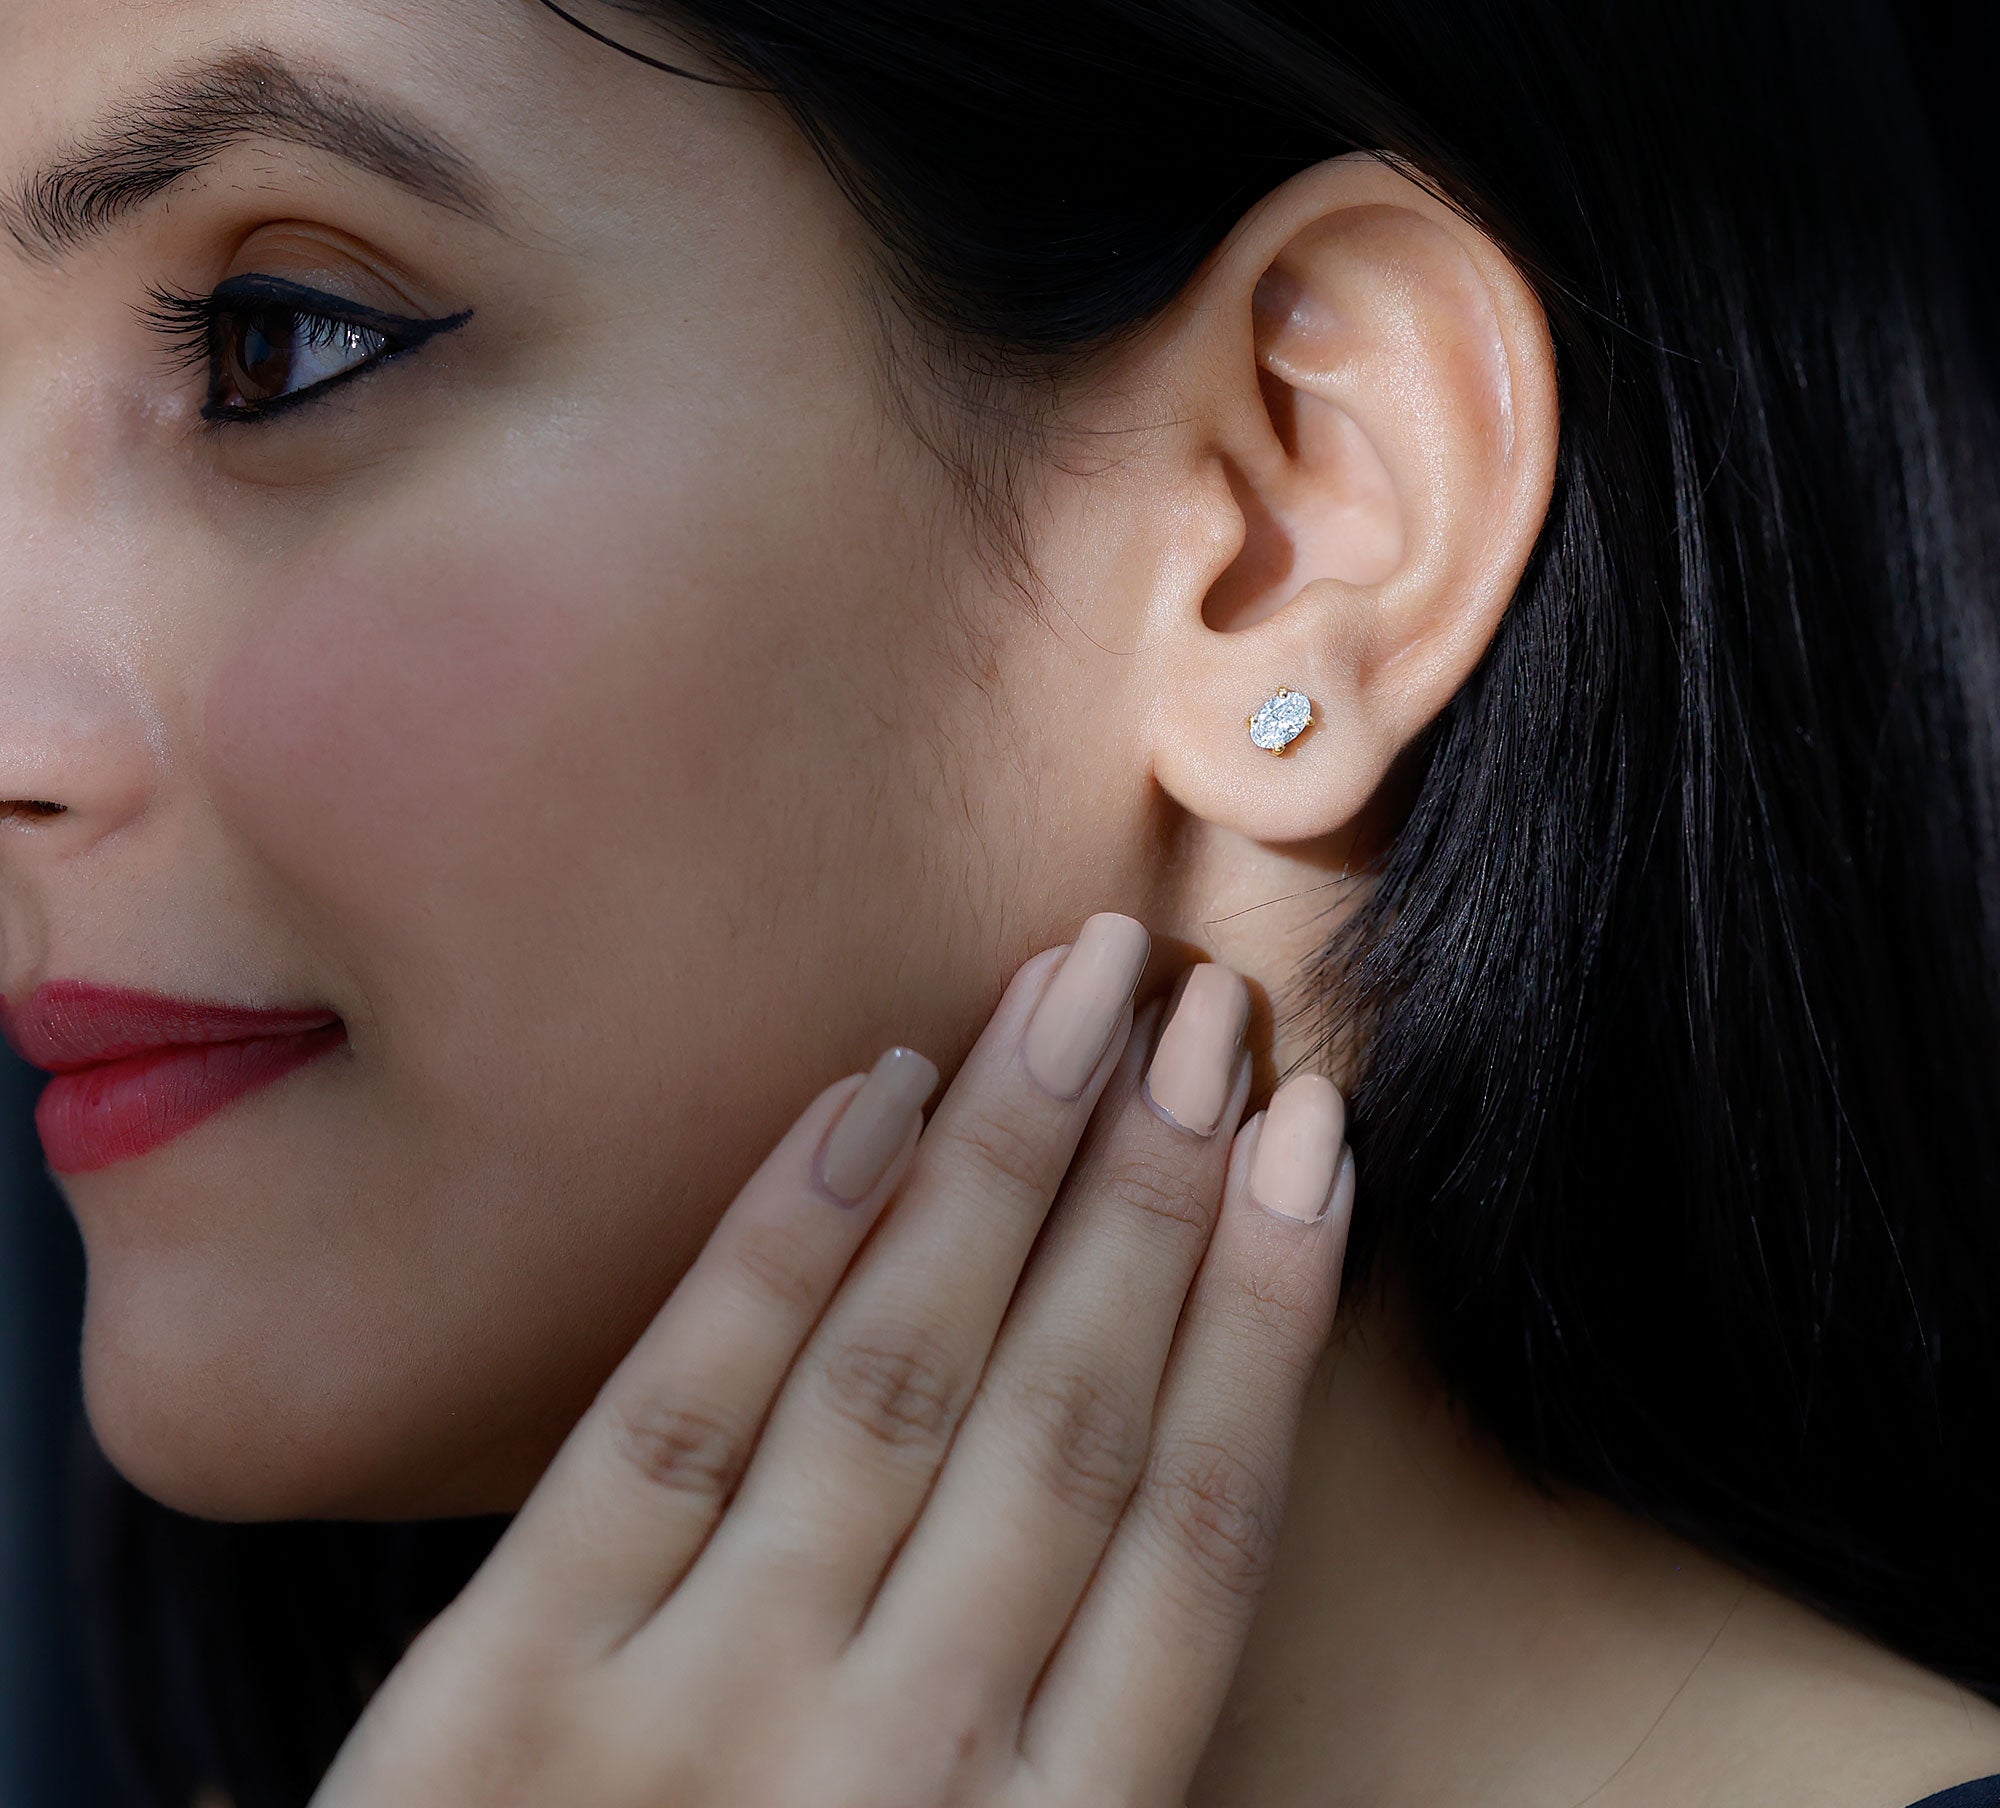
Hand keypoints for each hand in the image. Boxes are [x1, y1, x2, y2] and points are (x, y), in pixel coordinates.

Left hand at [310, 914, 1356, 1807]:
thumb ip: (1068, 1749)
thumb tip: (1178, 1462)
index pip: (1193, 1528)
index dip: (1266, 1312)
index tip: (1316, 1138)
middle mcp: (897, 1777)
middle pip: (1066, 1415)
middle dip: (1154, 1189)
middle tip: (1211, 1007)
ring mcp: (695, 1722)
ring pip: (896, 1378)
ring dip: (1005, 1163)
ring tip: (1080, 991)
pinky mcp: (509, 1686)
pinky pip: (671, 1418)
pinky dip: (782, 1244)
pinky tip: (872, 1093)